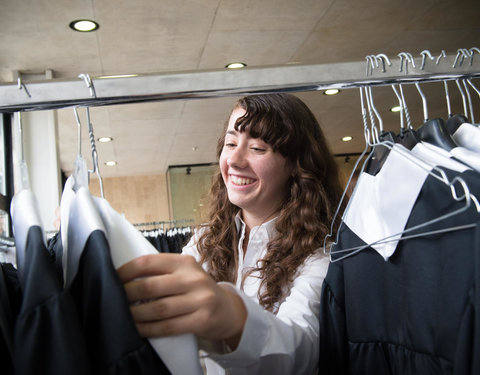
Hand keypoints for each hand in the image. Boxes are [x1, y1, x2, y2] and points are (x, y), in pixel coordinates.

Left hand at [117, 253, 246, 347]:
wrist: (226, 309)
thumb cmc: (196, 289)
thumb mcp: (184, 273)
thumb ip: (161, 272)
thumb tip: (124, 277)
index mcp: (184, 262)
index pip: (148, 262)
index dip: (126, 271)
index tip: (113, 279)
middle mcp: (193, 278)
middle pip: (150, 286)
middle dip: (127, 295)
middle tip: (114, 301)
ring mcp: (200, 299)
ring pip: (158, 309)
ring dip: (135, 315)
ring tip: (122, 317)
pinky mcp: (202, 320)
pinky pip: (168, 327)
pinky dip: (149, 329)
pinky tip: (138, 329)